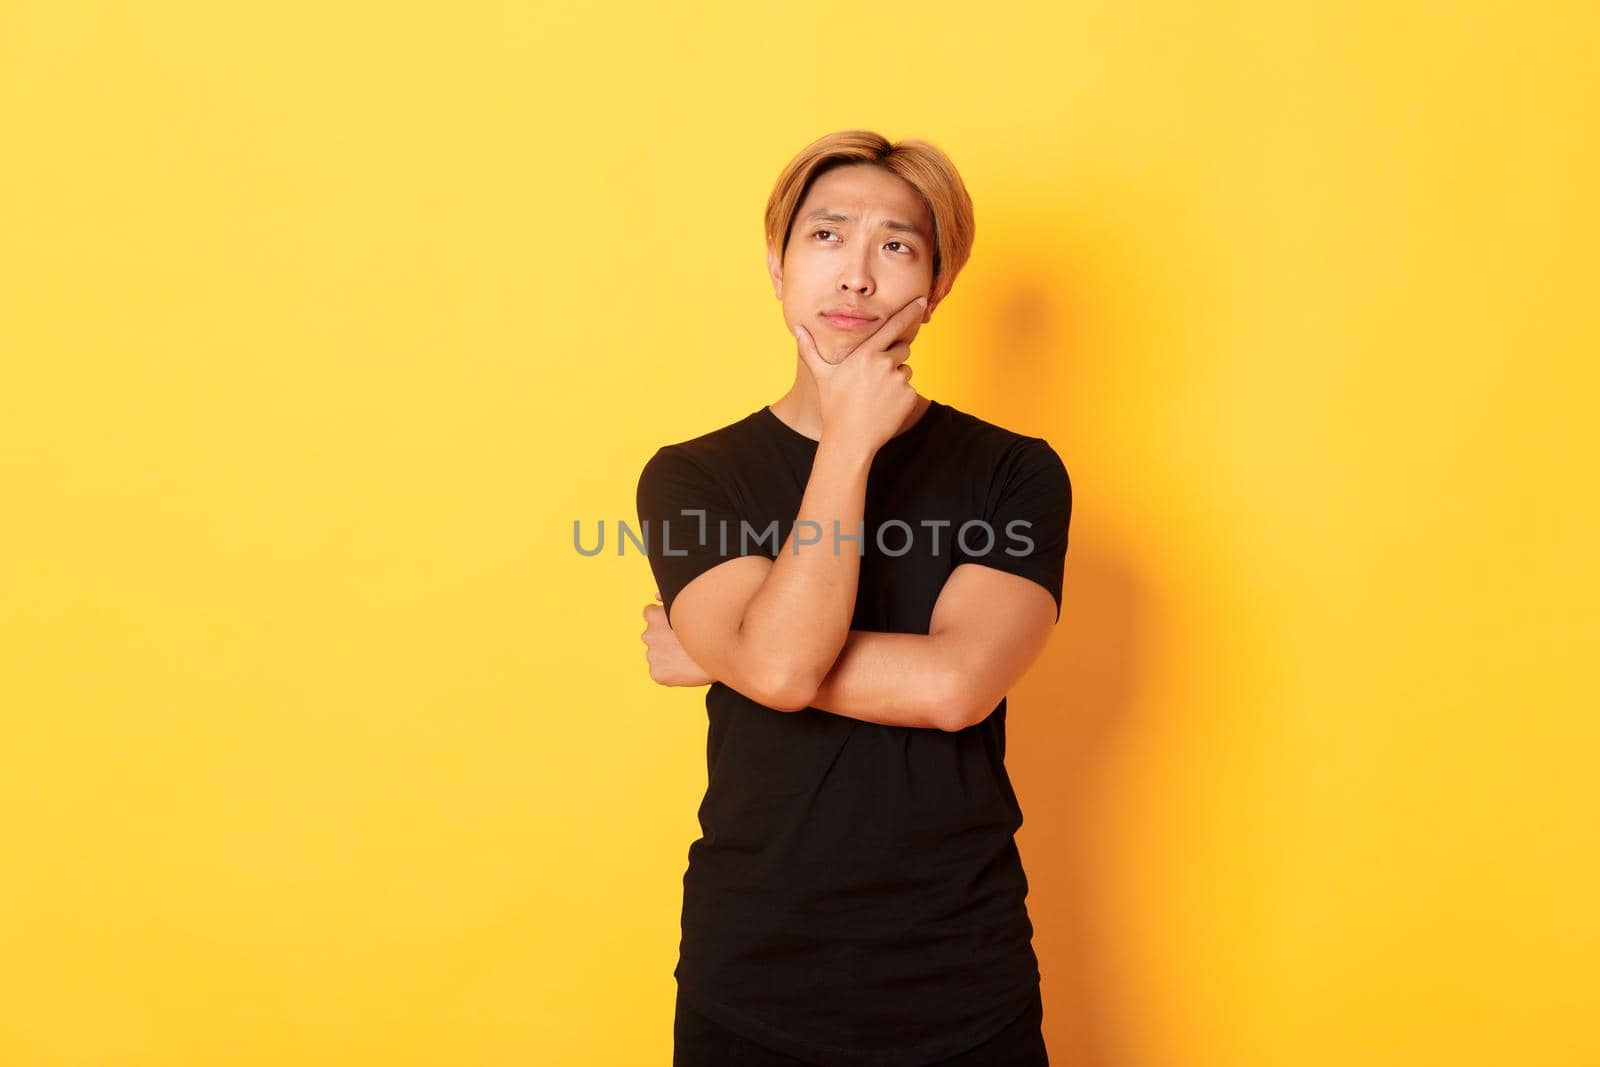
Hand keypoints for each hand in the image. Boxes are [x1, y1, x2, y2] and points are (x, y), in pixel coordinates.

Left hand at [641, 590, 713, 686]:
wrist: (722, 656)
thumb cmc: (711, 629)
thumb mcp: (692, 607)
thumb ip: (670, 600)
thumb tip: (656, 597)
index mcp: (654, 616)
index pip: (649, 613)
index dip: (660, 618)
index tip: (672, 625)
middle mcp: (649, 635)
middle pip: (652, 635)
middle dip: (663, 638)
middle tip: (683, 643)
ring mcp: (652, 656)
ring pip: (656, 654)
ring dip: (666, 655)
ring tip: (687, 656)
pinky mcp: (657, 674)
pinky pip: (660, 671)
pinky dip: (669, 672)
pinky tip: (685, 669)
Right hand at [792, 295, 925, 453]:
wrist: (850, 439)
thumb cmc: (833, 406)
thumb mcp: (822, 375)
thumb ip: (811, 349)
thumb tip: (797, 328)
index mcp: (866, 354)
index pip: (893, 326)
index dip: (909, 312)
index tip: (921, 301)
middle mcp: (885, 363)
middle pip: (902, 348)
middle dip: (893, 357)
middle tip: (875, 378)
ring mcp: (899, 380)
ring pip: (906, 370)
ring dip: (896, 378)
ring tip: (877, 396)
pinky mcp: (909, 396)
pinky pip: (910, 389)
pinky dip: (901, 396)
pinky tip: (885, 407)